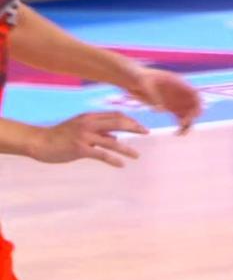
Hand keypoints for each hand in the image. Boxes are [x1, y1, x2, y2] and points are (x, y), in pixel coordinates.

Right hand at [29, 111, 148, 167]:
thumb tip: (116, 138)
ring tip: (137, 155)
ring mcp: (84, 136)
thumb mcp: (80, 128)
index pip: (115, 115)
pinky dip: (113, 160)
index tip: (141, 126)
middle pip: (118, 122)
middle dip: (134, 127)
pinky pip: (101, 154)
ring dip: (127, 149)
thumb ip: (98, 131)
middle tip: (147, 132)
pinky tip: (121, 165)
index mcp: (89, 117)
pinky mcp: (80, 148)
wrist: (39, 142)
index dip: (130, 120)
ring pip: (112, 141)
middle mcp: (89, 124)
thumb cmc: (60, 136)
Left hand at [126, 67, 201, 134]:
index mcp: (178, 84)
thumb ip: (153, 95)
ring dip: (187, 124)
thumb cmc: (139, 77)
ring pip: (188, 114)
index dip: (196, 104)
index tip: (190, 114)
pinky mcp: (170, 108)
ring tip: (180, 133)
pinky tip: (176, 133)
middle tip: (183, 125)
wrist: (134, 79)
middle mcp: (180, 93)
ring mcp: (176, 101)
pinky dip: (181, 127)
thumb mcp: (145, 83)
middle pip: (194, 106)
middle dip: (192, 116)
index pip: (194, 94)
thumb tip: (160, 109)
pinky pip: (180, 118)